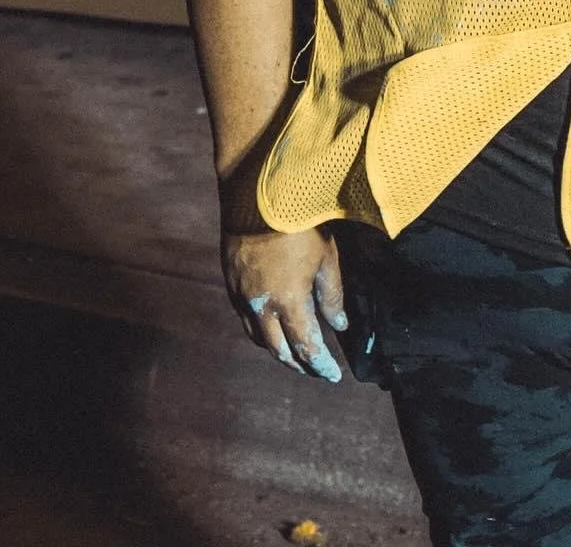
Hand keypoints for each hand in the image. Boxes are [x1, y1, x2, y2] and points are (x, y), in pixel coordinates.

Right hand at [221, 226, 347, 381]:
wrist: (256, 194)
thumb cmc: (299, 221)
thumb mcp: (326, 256)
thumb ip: (332, 294)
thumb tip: (339, 325)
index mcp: (289, 302)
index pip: (306, 346)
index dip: (320, 364)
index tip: (333, 376)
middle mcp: (262, 306)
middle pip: (279, 349)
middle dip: (298, 364)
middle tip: (313, 370)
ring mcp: (242, 295)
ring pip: (258, 337)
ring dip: (276, 349)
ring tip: (292, 353)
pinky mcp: (230, 282)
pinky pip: (244, 317)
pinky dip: (259, 329)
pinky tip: (269, 325)